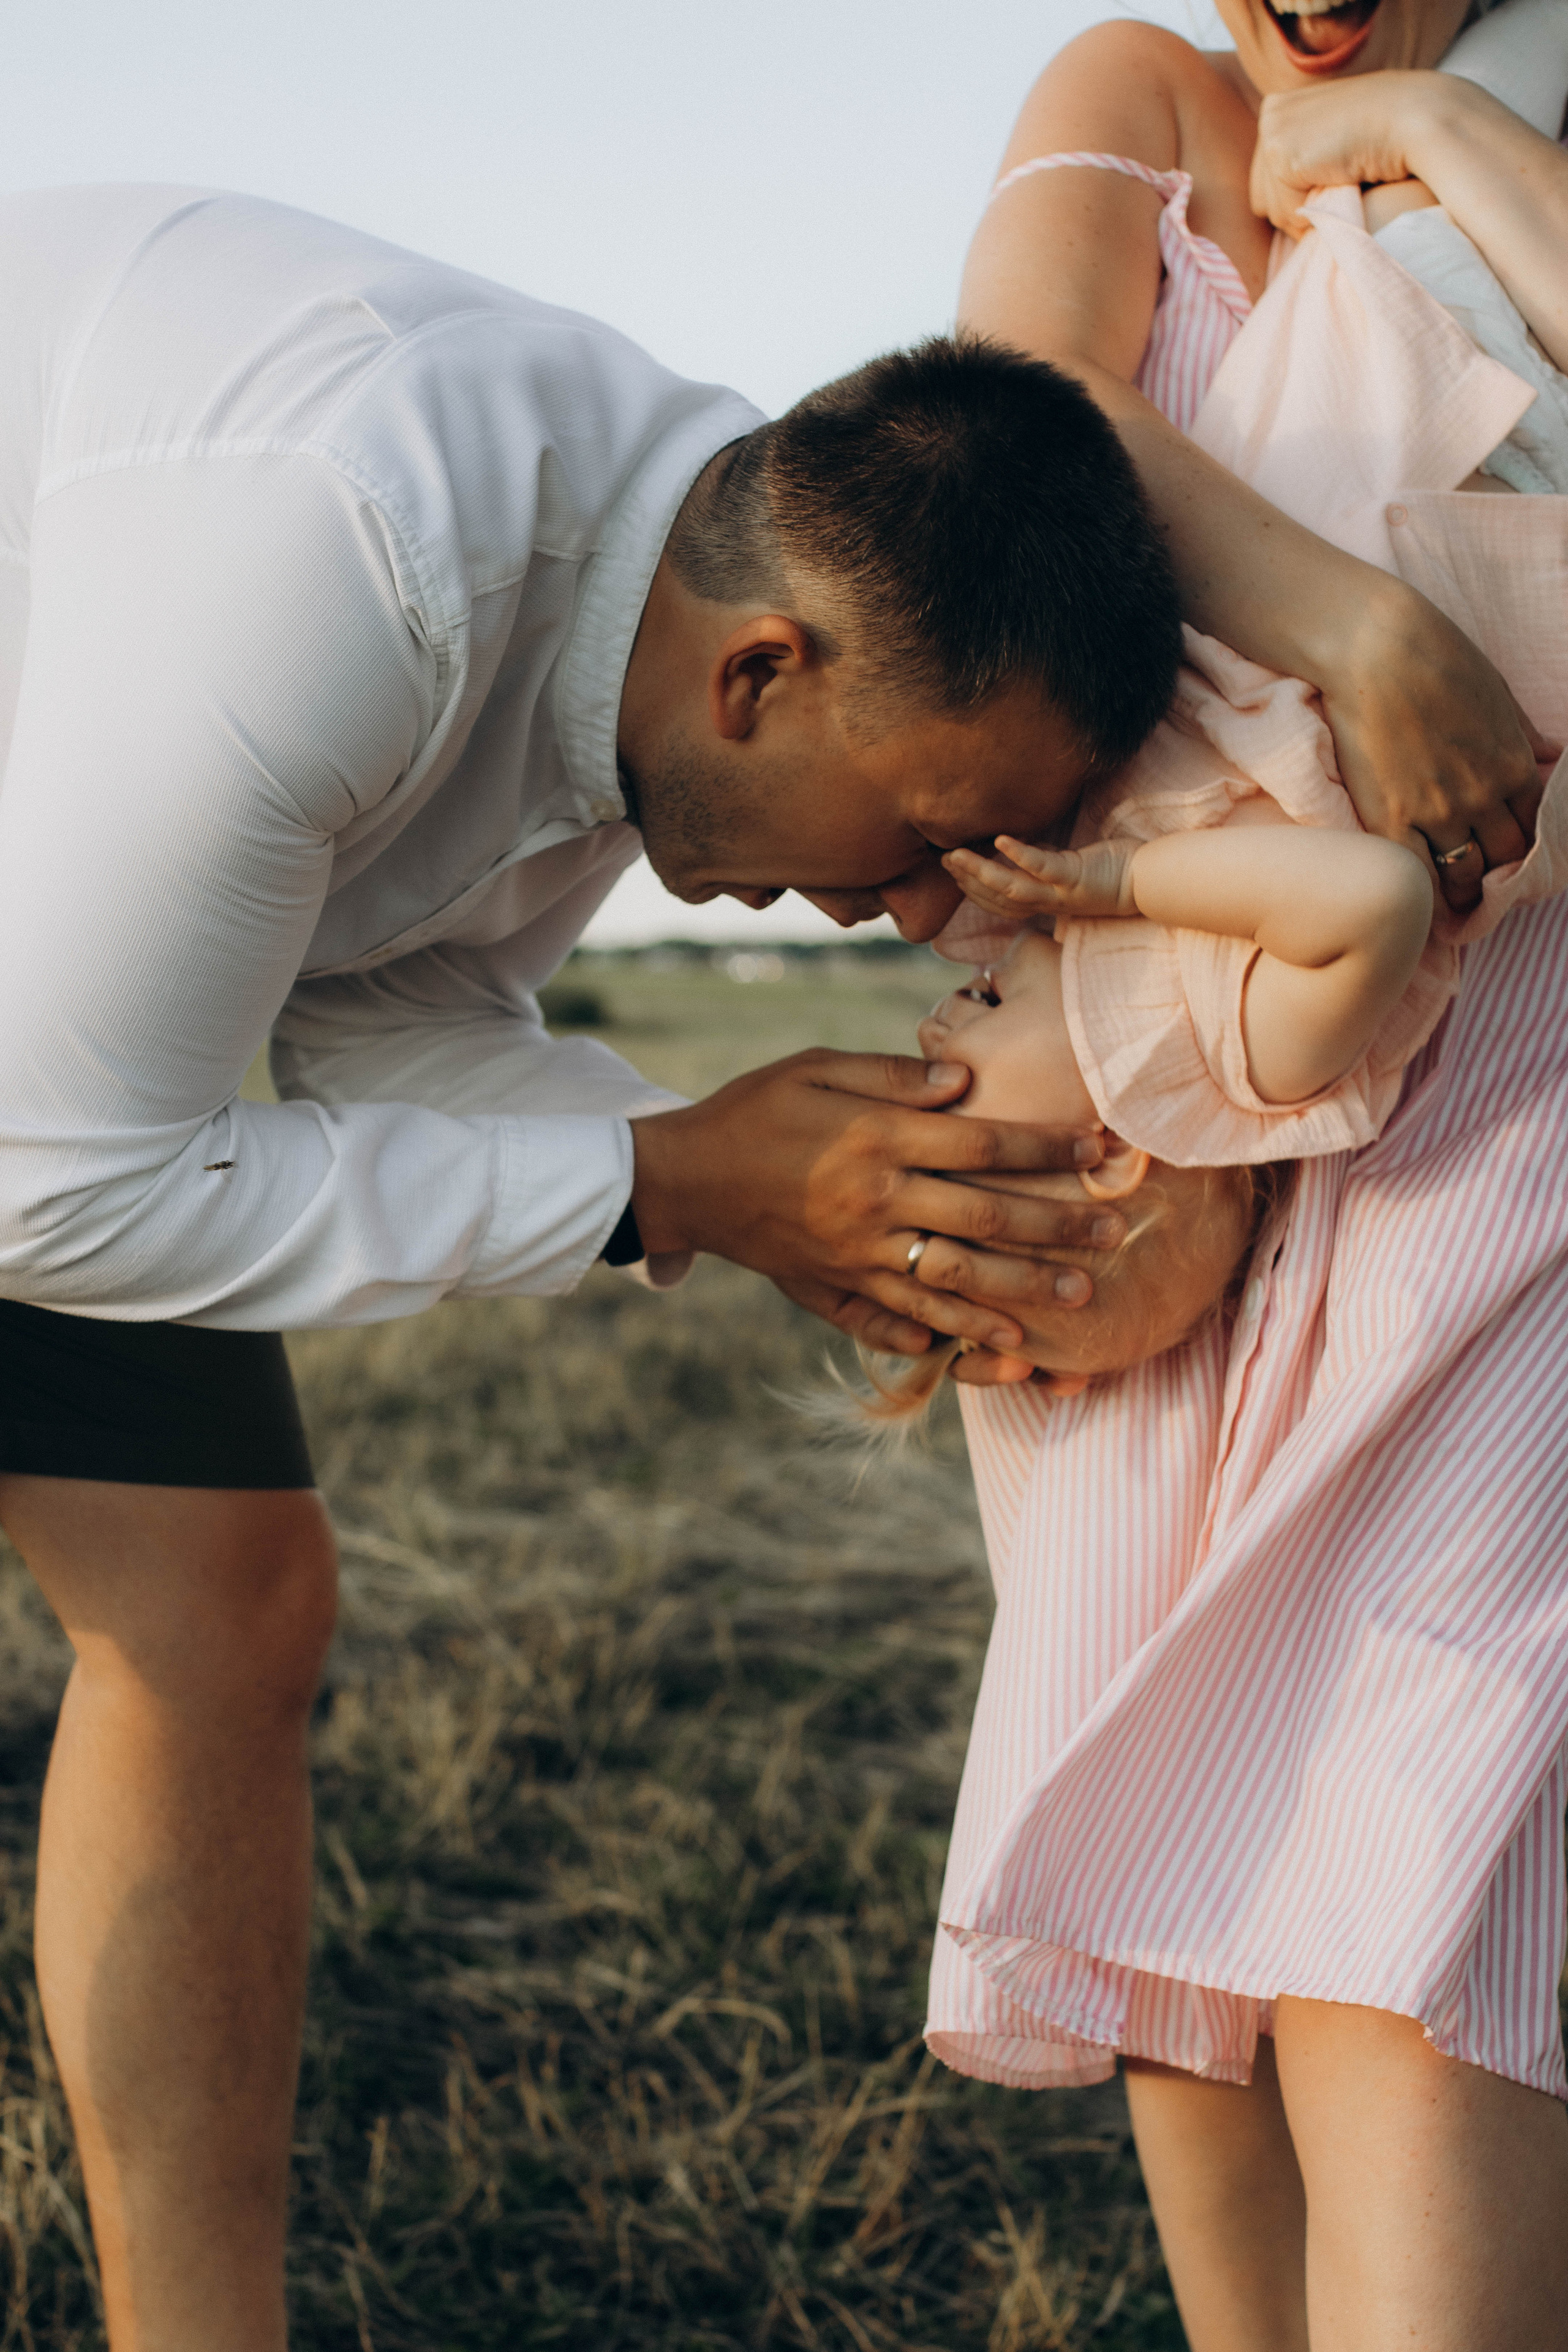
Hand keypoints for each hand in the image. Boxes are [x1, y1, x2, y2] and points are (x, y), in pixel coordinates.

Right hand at [629, 1049, 1124, 1356]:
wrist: (685, 1177)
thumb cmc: (755, 1109)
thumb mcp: (815, 1068)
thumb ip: (890, 1074)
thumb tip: (964, 1079)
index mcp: (875, 1140)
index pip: (981, 1145)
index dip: (1045, 1149)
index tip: (1098, 1150)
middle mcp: (874, 1203)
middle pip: (985, 1221)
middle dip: (1057, 1229)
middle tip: (1114, 1236)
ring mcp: (857, 1256)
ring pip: (956, 1283)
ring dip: (1023, 1292)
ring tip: (1080, 1300)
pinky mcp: (836, 1290)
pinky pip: (903, 1323)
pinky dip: (952, 1337)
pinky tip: (1000, 1347)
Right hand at [943, 835, 1138, 922]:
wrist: (1151, 880)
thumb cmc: (1114, 872)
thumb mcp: (1071, 871)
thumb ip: (1046, 866)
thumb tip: (1021, 852)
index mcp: (1046, 902)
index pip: (1000, 902)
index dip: (974, 891)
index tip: (953, 872)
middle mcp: (1049, 903)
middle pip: (999, 899)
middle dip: (968, 882)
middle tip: (943, 861)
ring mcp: (1061, 893)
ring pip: (1012, 889)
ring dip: (982, 874)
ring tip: (956, 856)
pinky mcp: (1077, 878)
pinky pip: (1043, 868)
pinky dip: (1020, 855)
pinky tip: (1000, 840)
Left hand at [1250, 72, 1446, 235]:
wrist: (1414, 116)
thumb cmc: (1386, 133)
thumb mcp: (1338, 138)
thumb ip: (1309, 158)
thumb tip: (1281, 205)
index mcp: (1282, 108)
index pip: (1268, 178)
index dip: (1301, 193)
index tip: (1334, 176)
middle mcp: (1270, 114)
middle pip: (1263, 196)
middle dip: (1298, 204)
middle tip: (1339, 180)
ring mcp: (1272, 132)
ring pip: (1273, 209)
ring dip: (1308, 210)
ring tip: (1342, 179)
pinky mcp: (1280, 153)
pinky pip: (1287, 213)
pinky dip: (1314, 213)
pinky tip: (1341, 182)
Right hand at [1317, 579, 1553, 912]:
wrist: (1376, 649)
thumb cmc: (1436, 657)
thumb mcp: (1497, 691)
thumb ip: (1523, 733)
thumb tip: (1553, 754)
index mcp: (1514, 765)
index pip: (1530, 827)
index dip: (1520, 848)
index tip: (1504, 856)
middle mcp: (1484, 796)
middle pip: (1503, 857)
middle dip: (1495, 872)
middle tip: (1478, 881)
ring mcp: (1438, 812)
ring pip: (1463, 874)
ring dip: (1461, 889)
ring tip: (1450, 896)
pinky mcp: (1391, 820)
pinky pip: (1416, 876)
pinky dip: (1422, 896)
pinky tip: (1417, 900)